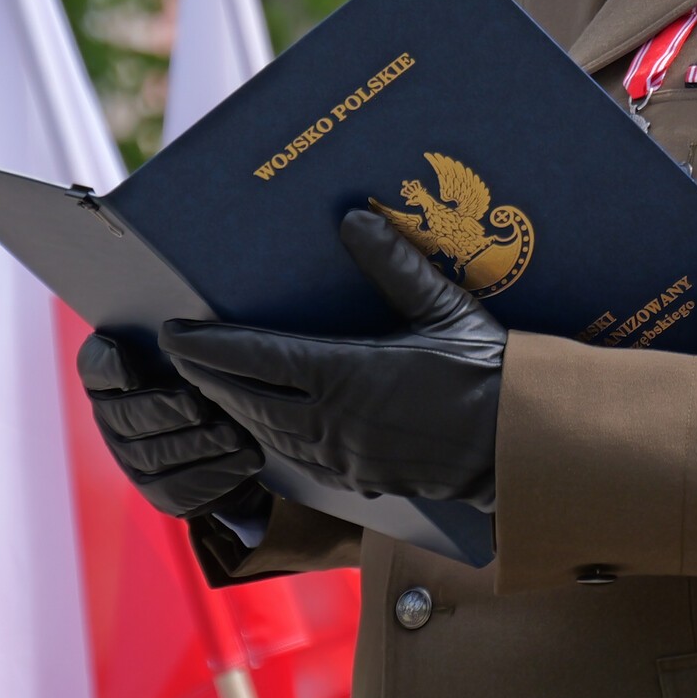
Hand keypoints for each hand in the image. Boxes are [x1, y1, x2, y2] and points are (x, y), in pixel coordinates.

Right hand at [76, 331, 267, 520]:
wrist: (232, 431)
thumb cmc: (211, 373)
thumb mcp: (201, 350)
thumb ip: (187, 340)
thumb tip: (184, 329)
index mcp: (112, 375)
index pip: (95, 367)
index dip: (107, 367)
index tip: (130, 371)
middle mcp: (112, 418)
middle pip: (125, 418)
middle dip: (162, 412)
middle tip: (198, 407)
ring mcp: (131, 459)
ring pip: (153, 456)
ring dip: (195, 445)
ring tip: (233, 435)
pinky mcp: (158, 490)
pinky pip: (177, 488)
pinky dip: (212, 474)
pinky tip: (243, 460)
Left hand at [160, 209, 506, 509]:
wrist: (520, 446)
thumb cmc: (487, 372)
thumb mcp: (443, 308)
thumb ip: (394, 265)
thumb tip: (353, 219)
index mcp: (349, 375)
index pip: (258, 360)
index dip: (210, 347)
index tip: (175, 333)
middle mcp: (335, 422)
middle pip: (248, 401)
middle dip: (207, 378)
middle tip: (178, 356)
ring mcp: (344, 456)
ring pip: (266, 434)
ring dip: (233, 409)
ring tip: (208, 385)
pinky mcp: (358, 478)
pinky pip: (295, 458)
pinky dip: (267, 438)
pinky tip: (262, 425)